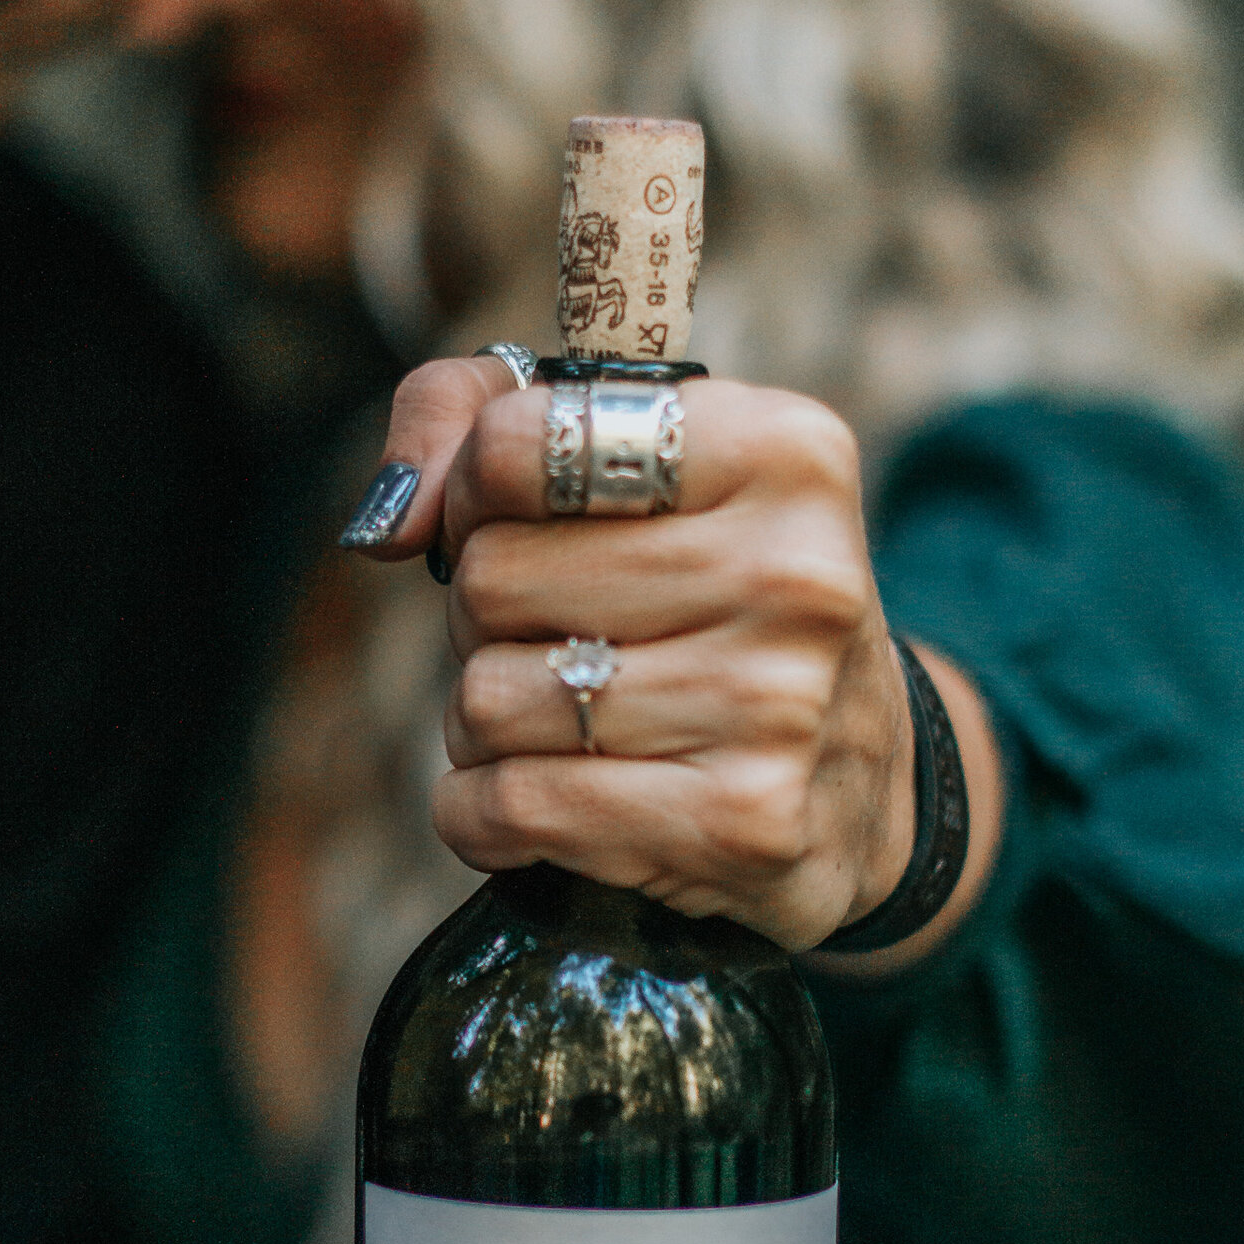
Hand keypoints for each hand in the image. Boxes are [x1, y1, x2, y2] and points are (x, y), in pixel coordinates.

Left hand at [349, 358, 1000, 957]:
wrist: (856, 786)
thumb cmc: (708, 597)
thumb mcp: (630, 462)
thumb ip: (470, 418)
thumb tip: (387, 521)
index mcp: (783, 451)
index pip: (520, 444)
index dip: (476, 489)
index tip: (517, 519)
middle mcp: (797, 572)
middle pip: (490, 578)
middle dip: (486, 615)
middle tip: (558, 633)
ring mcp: (777, 706)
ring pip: (488, 701)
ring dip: (487, 721)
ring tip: (568, 718)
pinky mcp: (742, 825)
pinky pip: (508, 808)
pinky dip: (484, 812)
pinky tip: (546, 797)